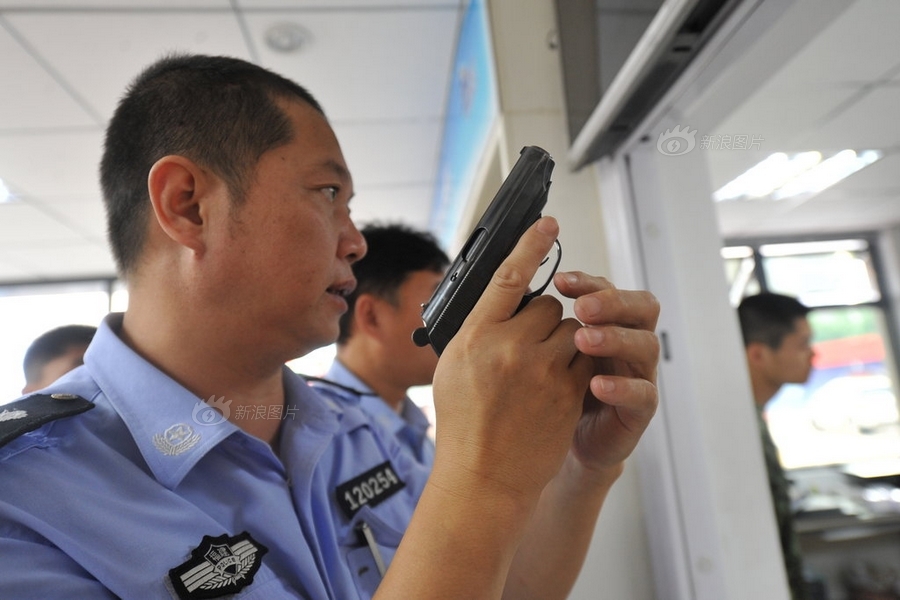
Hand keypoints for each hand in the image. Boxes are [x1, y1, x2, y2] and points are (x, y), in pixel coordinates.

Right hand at [431, 217, 594, 503]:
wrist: (484, 477)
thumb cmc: (463, 424)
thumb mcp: (453, 367)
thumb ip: (478, 330)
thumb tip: (501, 299)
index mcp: (474, 336)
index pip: (507, 276)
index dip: (530, 244)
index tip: (548, 223)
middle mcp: (509, 347)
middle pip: (545, 305)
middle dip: (542, 321)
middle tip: (529, 347)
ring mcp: (542, 370)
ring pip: (570, 329)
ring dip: (563, 342)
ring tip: (543, 370)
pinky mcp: (568, 392)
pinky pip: (586, 358)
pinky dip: (578, 364)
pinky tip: (559, 384)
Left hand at [553, 272, 659, 473]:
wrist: (563, 446)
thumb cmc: (550, 393)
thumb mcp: (541, 354)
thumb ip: (536, 324)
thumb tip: (515, 292)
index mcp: (604, 323)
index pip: (606, 289)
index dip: (588, 282)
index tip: (561, 281)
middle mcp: (627, 342)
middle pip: (641, 306)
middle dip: (612, 302)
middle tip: (582, 309)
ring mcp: (638, 375)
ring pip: (646, 345)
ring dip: (616, 338)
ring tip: (583, 341)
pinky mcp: (639, 410)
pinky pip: (643, 393)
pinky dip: (622, 386)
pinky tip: (597, 384)